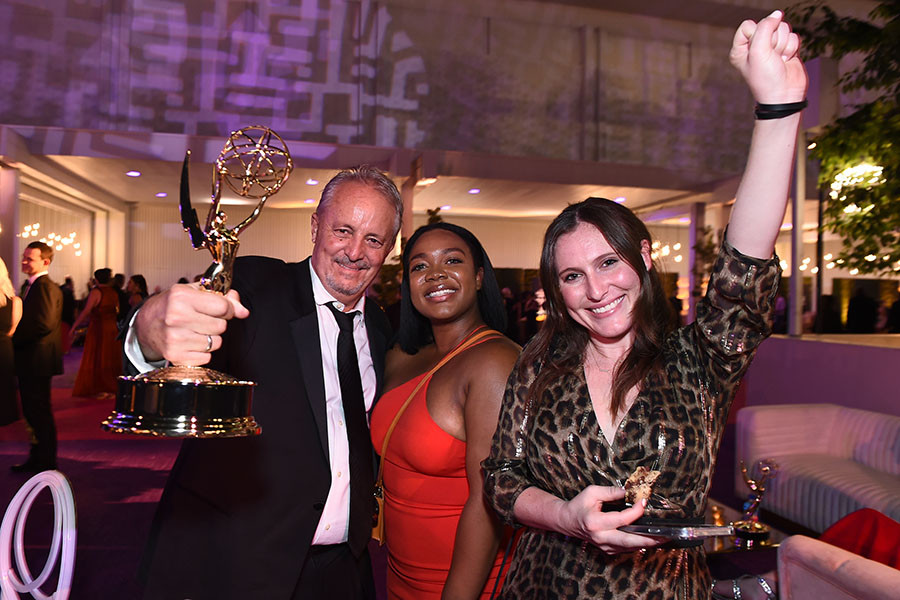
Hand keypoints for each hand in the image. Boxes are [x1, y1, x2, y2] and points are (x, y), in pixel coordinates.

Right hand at [134, 283, 248, 364]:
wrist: (146, 325)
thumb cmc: (172, 306)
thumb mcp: (195, 292)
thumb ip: (224, 298)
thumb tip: (243, 311)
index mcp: (181, 297)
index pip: (223, 307)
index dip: (227, 308)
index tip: (220, 309)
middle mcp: (176, 318)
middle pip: (221, 326)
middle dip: (217, 322)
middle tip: (203, 319)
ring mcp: (175, 339)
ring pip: (216, 343)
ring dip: (211, 338)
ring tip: (196, 330)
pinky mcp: (175, 357)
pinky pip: (207, 357)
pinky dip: (203, 351)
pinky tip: (190, 342)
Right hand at [559, 486, 664, 553]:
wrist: (567, 521)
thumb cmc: (579, 505)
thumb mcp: (592, 492)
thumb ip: (611, 491)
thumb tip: (629, 491)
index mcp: (595, 522)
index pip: (621, 519)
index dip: (635, 511)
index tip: (644, 502)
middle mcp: (600, 537)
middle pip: (628, 541)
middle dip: (648, 539)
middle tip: (664, 536)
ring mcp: (603, 546)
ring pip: (629, 548)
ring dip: (646, 543)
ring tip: (662, 538)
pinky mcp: (607, 550)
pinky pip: (625, 549)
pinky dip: (637, 544)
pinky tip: (648, 539)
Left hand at [729, 10, 807, 103]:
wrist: (784, 95)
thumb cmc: (766, 78)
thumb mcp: (758, 51)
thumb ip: (765, 27)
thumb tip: (777, 13)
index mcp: (740, 48)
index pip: (748, 25)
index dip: (757, 34)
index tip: (759, 51)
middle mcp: (755, 46)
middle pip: (768, 24)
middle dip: (773, 40)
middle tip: (771, 58)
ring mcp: (771, 46)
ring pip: (782, 28)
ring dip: (783, 44)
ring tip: (779, 59)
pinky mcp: (787, 48)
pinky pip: (793, 36)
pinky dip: (792, 47)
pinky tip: (786, 60)